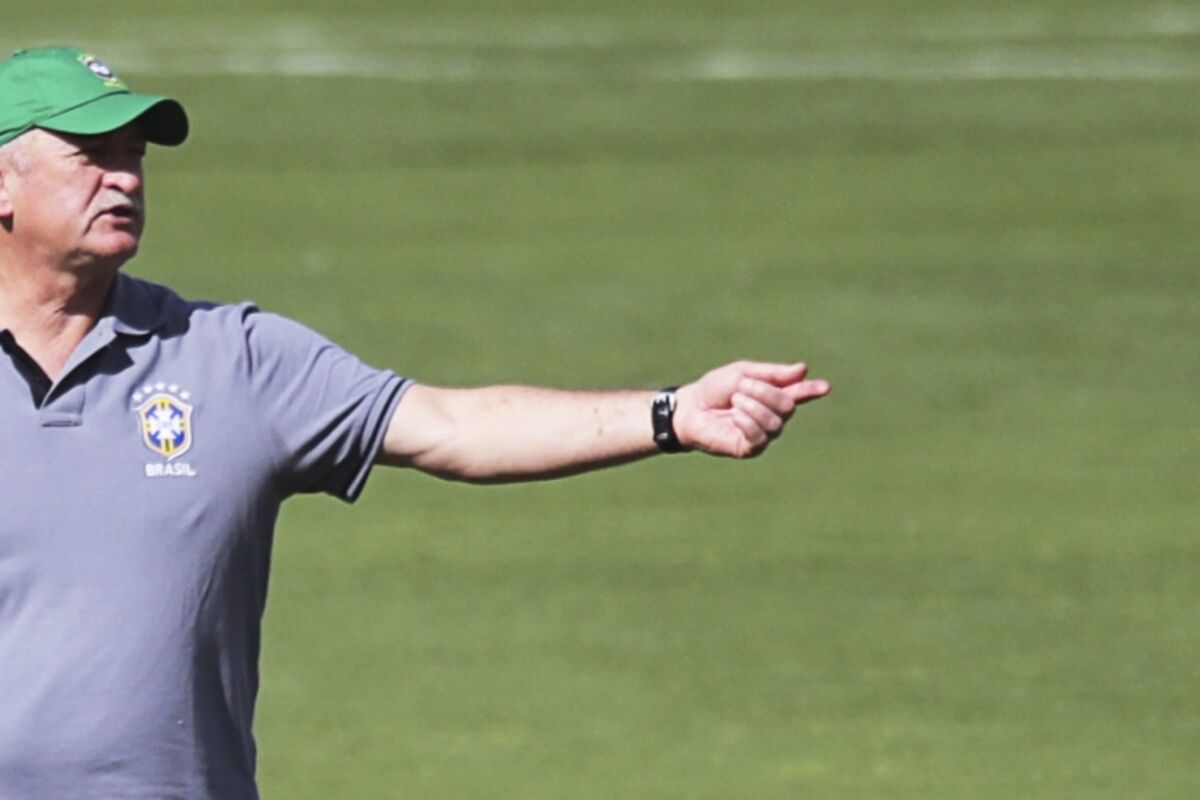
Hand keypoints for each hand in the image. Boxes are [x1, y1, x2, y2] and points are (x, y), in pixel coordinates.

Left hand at [673, 361, 829, 458]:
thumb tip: (803, 370)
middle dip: (766, 393)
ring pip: (776, 422)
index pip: (798, 393)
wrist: (690, 408)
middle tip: (742, 387)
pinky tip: (735, 416)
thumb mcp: (742, 373)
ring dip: (754, 407)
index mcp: (772, 394)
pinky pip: (761, 437)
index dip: (812, 390)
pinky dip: (748, 423)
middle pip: (788, 406)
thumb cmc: (714, 389)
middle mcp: (772, 415)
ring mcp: (763, 434)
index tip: (825, 387)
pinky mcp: (750, 448)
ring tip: (734, 402)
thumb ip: (772, 374)